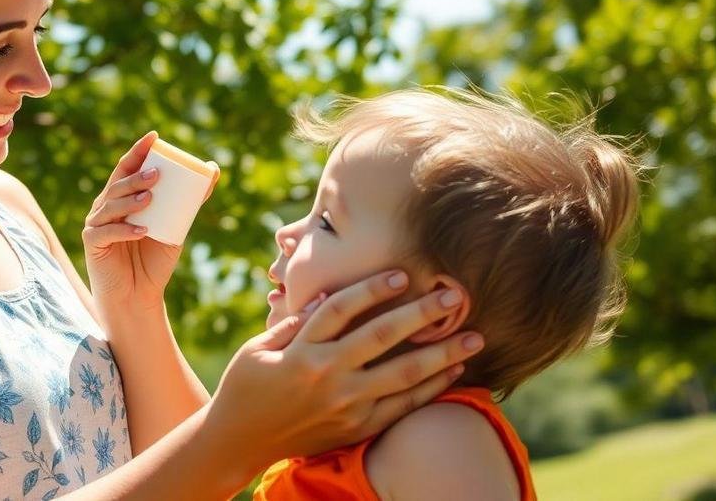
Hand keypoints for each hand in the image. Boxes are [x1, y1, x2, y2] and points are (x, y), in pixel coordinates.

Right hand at [82, 131, 218, 312]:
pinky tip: (142, 231)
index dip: (139, 151)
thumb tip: (213, 170)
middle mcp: (105, 206)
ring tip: (150, 198)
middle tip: (157, 175)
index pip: (127, 167)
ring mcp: (96, 224)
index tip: (155, 137)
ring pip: (110, 205)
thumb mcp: (177, 226)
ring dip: (130, 200)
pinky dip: (125, 230)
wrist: (137, 295)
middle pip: (118, 184)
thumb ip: (191, 200)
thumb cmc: (154, 259)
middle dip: (135, 176)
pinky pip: (107, 232)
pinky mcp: (92, 243)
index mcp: (122, 197)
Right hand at [204, 270, 484, 470]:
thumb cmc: (245, 387)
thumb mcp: (257, 348)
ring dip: (442, 354)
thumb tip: (327, 298)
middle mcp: (327, 377)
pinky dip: (430, 388)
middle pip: (382, 337)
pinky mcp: (356, 427)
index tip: (402, 273)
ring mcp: (346, 405)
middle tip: (456, 297)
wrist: (239, 442)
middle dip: (422, 314)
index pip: (342, 310)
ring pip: (403, 375)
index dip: (373, 288)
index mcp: (301, 352)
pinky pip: (402, 406)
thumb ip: (293, 324)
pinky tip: (454, 371)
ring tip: (476, 337)